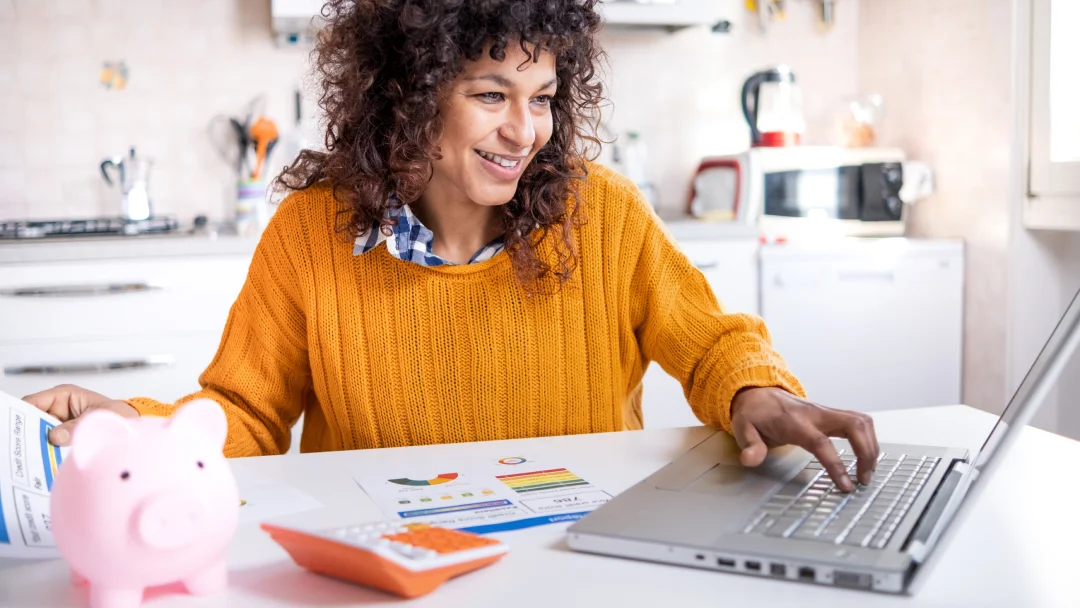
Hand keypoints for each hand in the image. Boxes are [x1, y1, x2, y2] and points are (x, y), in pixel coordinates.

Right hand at [22, 384, 138, 446]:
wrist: (130, 427)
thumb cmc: (116, 414)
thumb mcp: (97, 418)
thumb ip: (75, 427)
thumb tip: (54, 436)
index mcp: (64, 395)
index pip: (33, 401)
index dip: (21, 413)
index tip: (16, 428)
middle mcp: (58, 408)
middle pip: (32, 420)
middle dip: (28, 432)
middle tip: (24, 446)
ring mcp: (59, 423)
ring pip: (39, 434)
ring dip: (38, 444)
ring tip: (34, 455)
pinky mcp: (63, 438)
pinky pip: (50, 444)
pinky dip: (48, 451)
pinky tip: (46, 460)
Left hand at [730, 387, 878, 491]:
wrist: (758, 392)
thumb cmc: (754, 413)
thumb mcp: (743, 428)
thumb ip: (750, 445)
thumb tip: (751, 460)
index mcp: (795, 421)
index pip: (821, 443)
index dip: (836, 464)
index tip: (846, 484)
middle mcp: (816, 414)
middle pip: (854, 426)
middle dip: (866, 453)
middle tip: (864, 479)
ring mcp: (826, 412)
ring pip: (862, 422)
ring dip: (871, 447)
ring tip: (868, 472)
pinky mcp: (832, 415)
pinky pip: (859, 422)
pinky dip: (868, 439)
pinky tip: (867, 456)